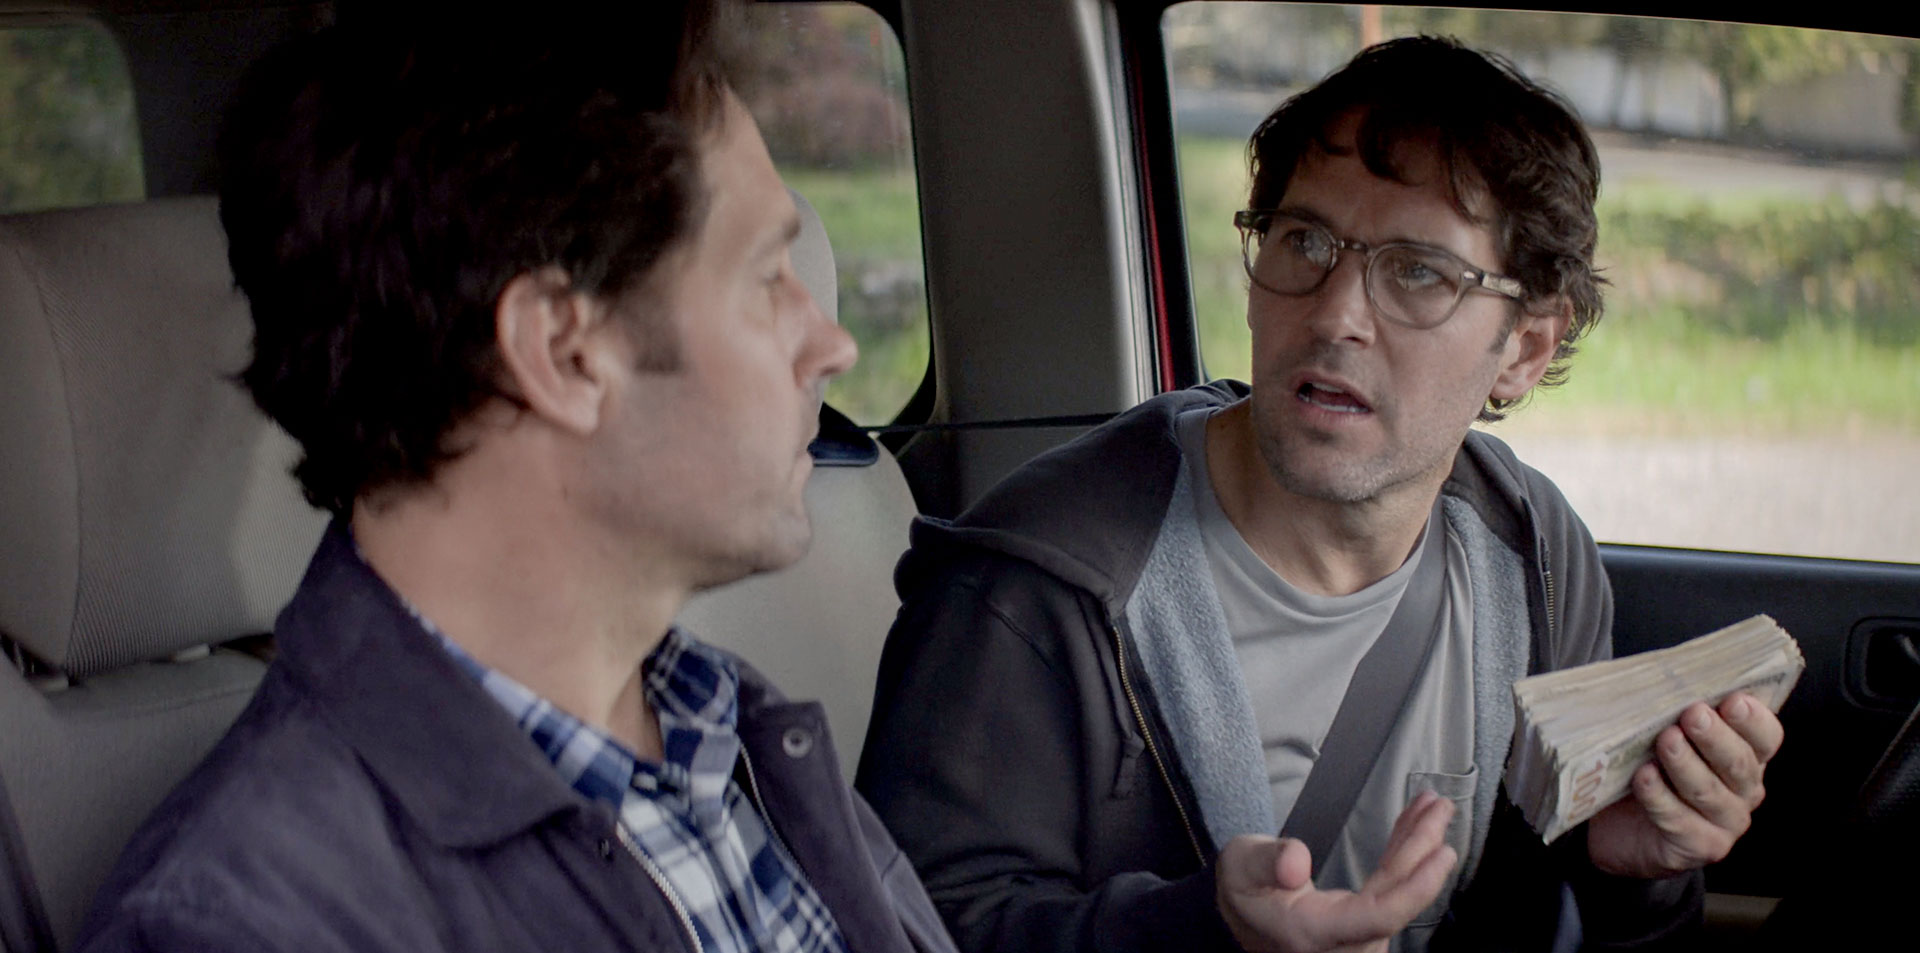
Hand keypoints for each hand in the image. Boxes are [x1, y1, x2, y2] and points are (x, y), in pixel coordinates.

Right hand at [1215, 791, 1457, 952]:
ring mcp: (1355, 934)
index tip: (1440, 852)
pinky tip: (1413, 829)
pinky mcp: (1360, 922)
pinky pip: (1391, 890)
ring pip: (1399, 892)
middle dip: (1422, 848)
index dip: (1416, 887)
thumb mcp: (1241, 867)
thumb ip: (1266, 861)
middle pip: (1397, 897)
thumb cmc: (1242, 893)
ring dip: (1417, 848)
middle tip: (1438, 808)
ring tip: (1430, 809)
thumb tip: (1295, 860)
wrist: (1238, 918)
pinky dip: (1404, 857)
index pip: (1380, 915)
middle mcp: (1343, 941)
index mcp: (1316, 931)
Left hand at [1587, 692, 1784, 877]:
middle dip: (1716, 737)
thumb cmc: (1647, 772)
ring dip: (1686, 764)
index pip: (1766, 737)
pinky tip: (1643, 777)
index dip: (1754, 720)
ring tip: (1666, 740)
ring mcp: (1725, 823)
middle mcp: (1743, 791)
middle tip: (1693, 714)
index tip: (1733, 699)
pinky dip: (1660, 797)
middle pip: (1739, 763)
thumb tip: (1666, 679)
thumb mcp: (1663, 738)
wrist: (1621, 830)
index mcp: (1745, 757)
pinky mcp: (1699, 847)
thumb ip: (1677, 715)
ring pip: (1708, 791)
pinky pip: (1680, 820)